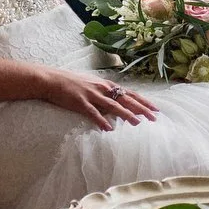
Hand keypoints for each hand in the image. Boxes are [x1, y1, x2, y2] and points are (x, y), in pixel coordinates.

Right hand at [38, 69, 161, 129]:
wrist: (52, 80)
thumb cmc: (73, 84)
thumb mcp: (93, 86)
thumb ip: (105, 94)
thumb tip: (118, 104)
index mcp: (107, 85)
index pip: (130, 94)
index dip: (144, 101)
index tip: (156, 109)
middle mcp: (102, 89)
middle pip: (126, 99)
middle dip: (141, 109)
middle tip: (154, 118)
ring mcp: (92, 95)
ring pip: (113, 106)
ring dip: (126, 114)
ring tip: (137, 123)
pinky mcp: (80, 102)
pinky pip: (92, 113)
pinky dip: (101, 121)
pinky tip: (108, 129)